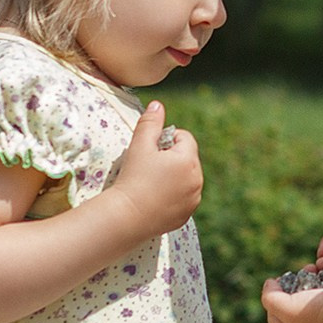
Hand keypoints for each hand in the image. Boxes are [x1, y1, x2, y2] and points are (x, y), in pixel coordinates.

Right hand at [106, 102, 202, 238]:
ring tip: (152, 183)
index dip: (166, 140)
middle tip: (149, 167)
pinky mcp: (187, 214)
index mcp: (189, 160)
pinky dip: (174, 194)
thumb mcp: (139, 146)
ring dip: (174, 175)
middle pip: (188, 158)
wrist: (126, 217)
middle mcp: (197, 180)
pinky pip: (184, 197)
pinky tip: (155, 198)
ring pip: (187, 178)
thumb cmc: (132, 178)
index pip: (184, 138)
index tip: (151, 151)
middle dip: (171, 158)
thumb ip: (150, 123)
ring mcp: (193, 199)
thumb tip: (157, 105)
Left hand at [261, 276, 322, 322]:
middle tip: (299, 272)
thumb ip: (270, 298)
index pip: (275, 318)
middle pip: (297, 304)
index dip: (271, 298)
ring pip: (316, 295)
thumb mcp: (286, 308)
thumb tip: (269, 285)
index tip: (277, 281)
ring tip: (313, 266)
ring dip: (312, 277)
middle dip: (295, 284)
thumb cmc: (320, 313)